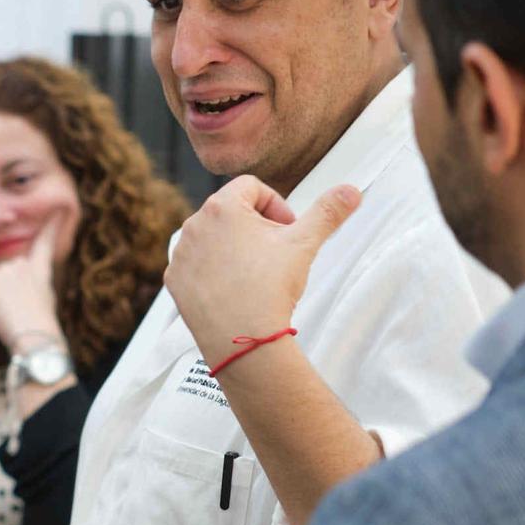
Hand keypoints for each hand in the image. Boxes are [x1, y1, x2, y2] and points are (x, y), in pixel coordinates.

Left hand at [0, 220, 63, 352]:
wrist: (34, 339)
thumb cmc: (38, 326)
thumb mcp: (38, 300)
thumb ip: (22, 283)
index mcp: (40, 269)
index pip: (45, 242)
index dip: (52, 225)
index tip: (60, 208)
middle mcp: (23, 265)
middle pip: (0, 274)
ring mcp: (6, 271)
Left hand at [164, 177, 360, 367]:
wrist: (242, 337)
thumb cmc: (270, 287)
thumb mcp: (305, 243)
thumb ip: (328, 211)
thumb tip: (350, 190)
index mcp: (221, 207)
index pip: (252, 187)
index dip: (276, 206)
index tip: (287, 231)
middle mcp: (193, 225)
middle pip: (232, 212)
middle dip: (257, 227)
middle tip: (274, 255)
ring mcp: (180, 254)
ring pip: (214, 238)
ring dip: (235, 247)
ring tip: (254, 274)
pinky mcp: (174, 280)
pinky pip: (197, 264)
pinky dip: (215, 270)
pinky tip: (234, 288)